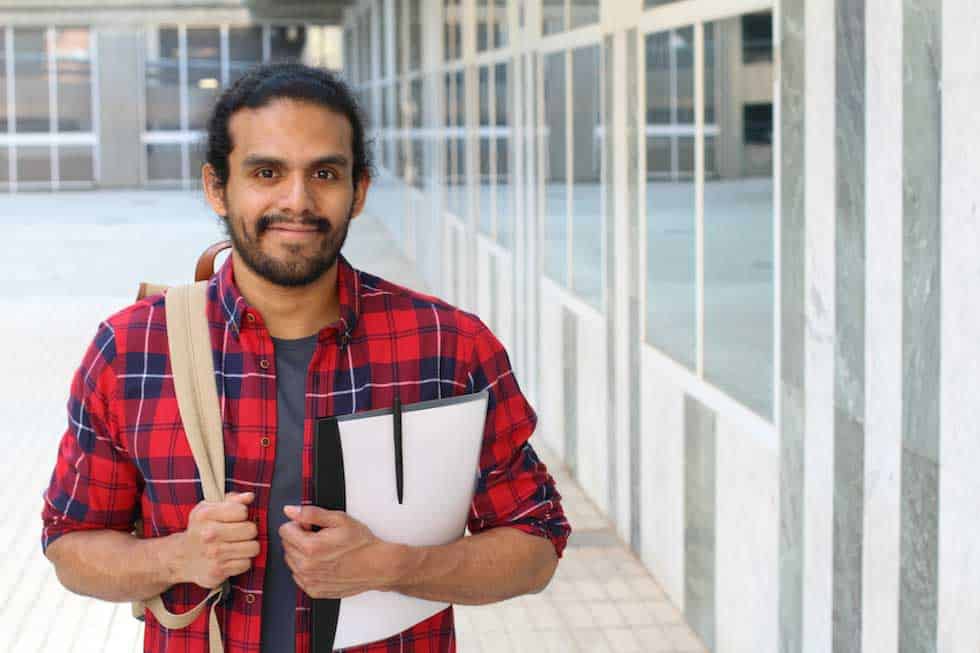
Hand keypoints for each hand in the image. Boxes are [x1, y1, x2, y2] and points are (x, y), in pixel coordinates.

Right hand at [174, 491, 259, 588]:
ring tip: (236, 545)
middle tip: (238, 534)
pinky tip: (231, 558)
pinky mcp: (218, 571)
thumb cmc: (200, 529)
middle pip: (251, 530)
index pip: (242, 511)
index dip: (242, 514)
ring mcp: (213, 554)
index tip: (235, 518)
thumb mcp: (209, 508)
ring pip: (253, 548)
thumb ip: (232, 500)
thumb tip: (249, 496)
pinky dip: (242, 561)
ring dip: (248, 547)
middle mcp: (208, 534)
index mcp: (206, 515)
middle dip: (248, 531)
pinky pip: (246, 564)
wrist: (182, 557)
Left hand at [279, 506, 404, 598]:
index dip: (300, 524)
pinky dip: (307, 568)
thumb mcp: (339, 519)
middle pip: (286, 546)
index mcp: (310, 548)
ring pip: (291, 561)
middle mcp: (306, 567)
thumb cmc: (361, 544)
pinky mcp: (314, 590)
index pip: (285, 531)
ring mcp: (309, 581)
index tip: (312, 526)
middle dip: (299, 538)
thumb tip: (291, 511)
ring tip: (324, 551)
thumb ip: (311, 513)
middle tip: (321, 537)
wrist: (376, 566)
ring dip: (302, 554)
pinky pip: (299, 576)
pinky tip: (324, 563)